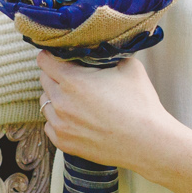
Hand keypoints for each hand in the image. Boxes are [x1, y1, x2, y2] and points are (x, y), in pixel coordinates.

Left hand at [37, 54, 169, 168]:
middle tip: (72, 77)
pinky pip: (50, 125)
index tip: (57, 56)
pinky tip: (75, 118)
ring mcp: (60, 124)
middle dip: (54, 75)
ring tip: (75, 99)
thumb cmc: (140, 104)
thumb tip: (101, 49)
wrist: (148, 142)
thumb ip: (108, 55)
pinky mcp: (64, 143)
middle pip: (43, 80)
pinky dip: (58, 120)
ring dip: (55, 98)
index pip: (44, 61)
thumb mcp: (129, 66)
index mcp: (72, 80)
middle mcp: (61, 102)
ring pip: (45, 103)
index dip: (51, 55)